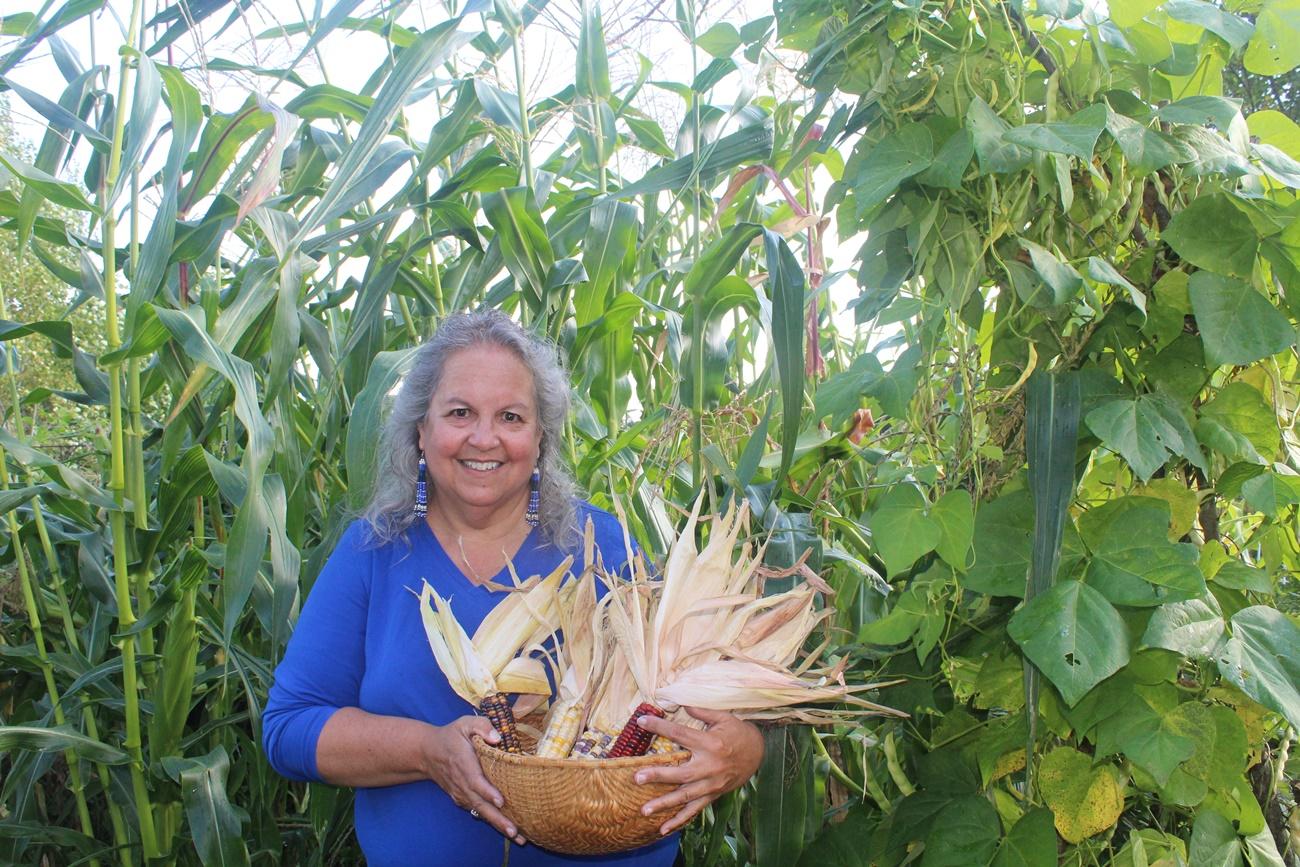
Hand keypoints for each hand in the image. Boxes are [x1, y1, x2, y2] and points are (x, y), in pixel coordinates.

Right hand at [424, 716, 525, 844]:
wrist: (427, 752)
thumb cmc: (451, 735)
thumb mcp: (464, 724)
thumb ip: (482, 726)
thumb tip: (497, 737)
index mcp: (464, 763)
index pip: (476, 781)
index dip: (488, 792)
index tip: (501, 801)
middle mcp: (462, 783)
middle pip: (480, 804)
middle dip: (498, 819)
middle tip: (515, 832)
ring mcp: (461, 793)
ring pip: (480, 811)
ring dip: (497, 825)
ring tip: (517, 837)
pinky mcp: (462, 798)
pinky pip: (477, 811)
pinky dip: (490, 821)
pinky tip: (506, 829)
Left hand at [632, 706, 764, 834]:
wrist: (759, 752)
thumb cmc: (737, 732)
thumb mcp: (722, 717)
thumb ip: (701, 711)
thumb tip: (680, 703)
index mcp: (710, 743)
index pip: (680, 735)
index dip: (659, 728)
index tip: (641, 723)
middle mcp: (710, 766)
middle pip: (681, 773)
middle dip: (658, 776)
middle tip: (637, 778)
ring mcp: (712, 783)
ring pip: (686, 796)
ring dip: (664, 803)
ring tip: (644, 809)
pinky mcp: (714, 794)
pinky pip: (695, 809)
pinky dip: (679, 820)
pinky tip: (663, 829)